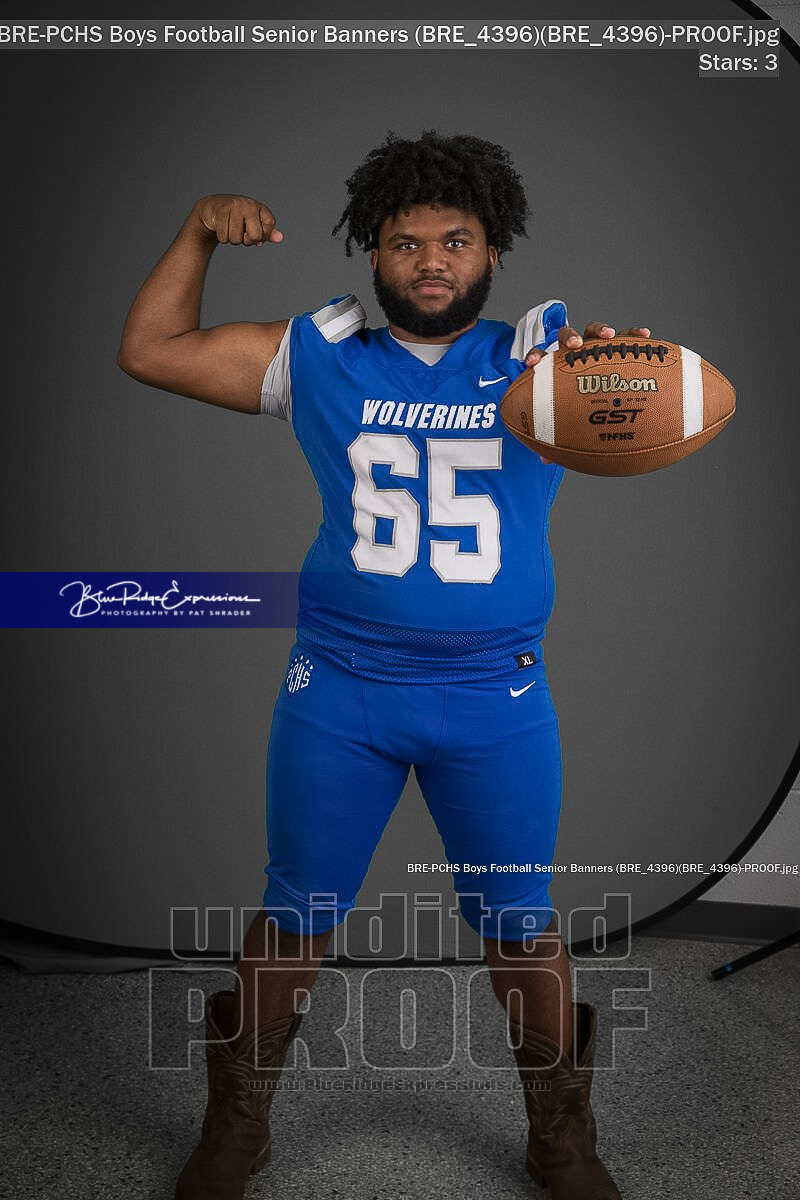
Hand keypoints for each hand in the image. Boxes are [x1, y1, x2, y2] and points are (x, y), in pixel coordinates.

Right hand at [193, 194, 282, 245]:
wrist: (212, 210)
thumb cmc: (236, 220)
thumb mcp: (254, 226)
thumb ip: (267, 233)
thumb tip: (279, 238)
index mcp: (260, 208)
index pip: (269, 228)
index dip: (262, 237)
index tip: (255, 234)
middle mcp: (249, 204)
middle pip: (255, 236)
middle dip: (247, 241)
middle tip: (241, 233)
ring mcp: (235, 206)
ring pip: (237, 239)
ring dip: (232, 240)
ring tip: (230, 228)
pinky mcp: (221, 210)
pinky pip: (224, 237)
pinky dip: (222, 238)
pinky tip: (221, 228)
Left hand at [524, 322, 651, 463]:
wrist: (597, 398)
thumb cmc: (575, 410)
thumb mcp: (566, 423)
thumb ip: (556, 435)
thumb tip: (546, 461)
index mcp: (554, 367)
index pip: (540, 356)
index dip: (535, 355)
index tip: (532, 363)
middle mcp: (572, 353)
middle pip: (566, 336)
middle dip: (569, 338)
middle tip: (575, 346)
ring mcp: (593, 347)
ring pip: (593, 331)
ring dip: (599, 330)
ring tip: (609, 336)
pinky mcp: (615, 346)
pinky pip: (625, 338)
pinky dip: (633, 335)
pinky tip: (644, 336)